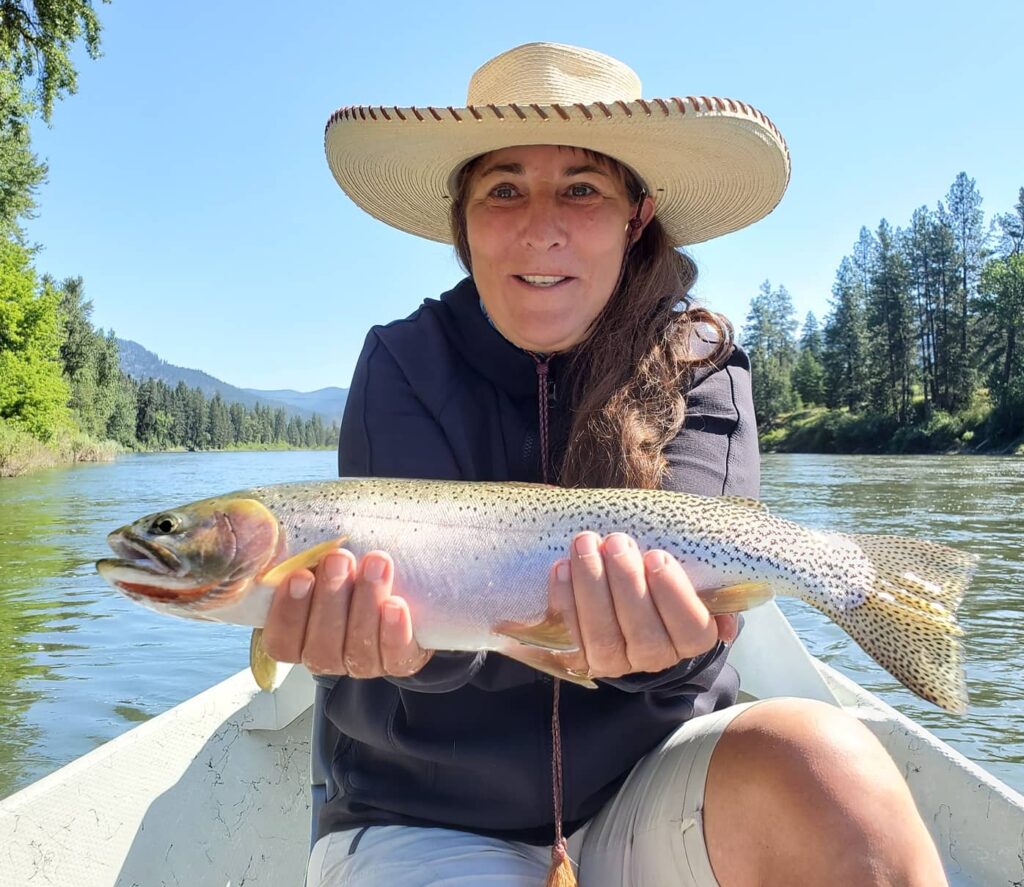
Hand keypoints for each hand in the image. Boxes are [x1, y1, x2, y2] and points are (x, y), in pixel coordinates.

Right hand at [261, 549, 432, 677]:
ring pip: (358, 649)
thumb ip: (292, 552)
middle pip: (321, 646)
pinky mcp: (400, 660)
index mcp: (298, 637)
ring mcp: (364, 663)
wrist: (405, 589)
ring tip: (376, 563)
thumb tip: (261, 526)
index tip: (300, 575)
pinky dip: (394, 632)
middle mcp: (327, 655)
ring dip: (365, 603)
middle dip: (330, 599)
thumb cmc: (347, 569)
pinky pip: (395, 656)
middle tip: (339, 558)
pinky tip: (396, 605)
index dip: (287, 613)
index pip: (281, 640)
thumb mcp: (317, 560)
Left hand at [548, 532, 736, 679]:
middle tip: (617, 541)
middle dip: (626, 582)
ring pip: (602, 633)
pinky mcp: (582, 655)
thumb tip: (724, 604)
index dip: (673, 594)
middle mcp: (656, 658)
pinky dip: (564, 597)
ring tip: (586, 544)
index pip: (691, 627)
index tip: (657, 556)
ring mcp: (616, 661)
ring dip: (591, 585)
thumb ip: (713, 587)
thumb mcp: (698, 584)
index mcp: (693, 639)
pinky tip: (562, 566)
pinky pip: (571, 631)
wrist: (636, 614)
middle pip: (642, 630)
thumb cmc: (668, 587)